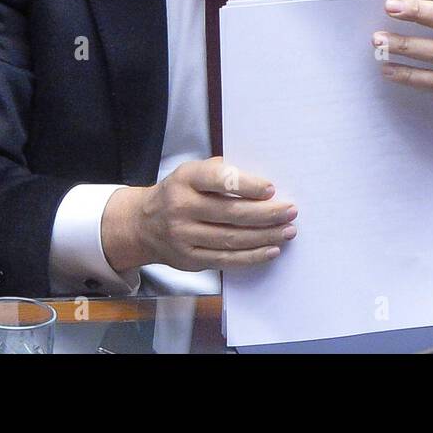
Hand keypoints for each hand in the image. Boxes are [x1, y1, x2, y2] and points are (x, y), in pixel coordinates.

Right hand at [101, 157, 296, 272]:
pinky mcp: (190, 259)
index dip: (247, 185)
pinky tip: (271, 249)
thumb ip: (221, 172)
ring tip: (288, 230)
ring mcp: (184, 236)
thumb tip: (262, 184)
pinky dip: (252, 256)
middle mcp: (182, 207)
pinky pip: (227, 259)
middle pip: (231, 213)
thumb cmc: (178, 192)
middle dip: (266, 213)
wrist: (142, 224)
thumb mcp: (191, 173)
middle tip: (290, 210)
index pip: (219, 179)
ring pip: (232, 238)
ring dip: (265, 235)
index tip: (271, 189)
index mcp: (185, 179)